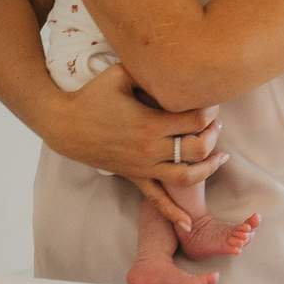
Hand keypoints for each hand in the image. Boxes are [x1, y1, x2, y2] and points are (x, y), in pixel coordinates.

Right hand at [50, 64, 225, 231]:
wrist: (63, 124)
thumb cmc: (91, 96)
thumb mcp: (119, 74)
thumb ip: (146, 68)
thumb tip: (169, 59)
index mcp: (151, 123)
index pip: (196, 120)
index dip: (211, 110)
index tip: (212, 102)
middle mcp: (151, 149)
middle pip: (198, 148)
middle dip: (213, 136)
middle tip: (216, 125)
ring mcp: (143, 167)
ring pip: (186, 177)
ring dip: (208, 168)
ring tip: (220, 158)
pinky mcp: (134, 177)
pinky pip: (156, 199)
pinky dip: (173, 213)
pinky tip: (188, 224)